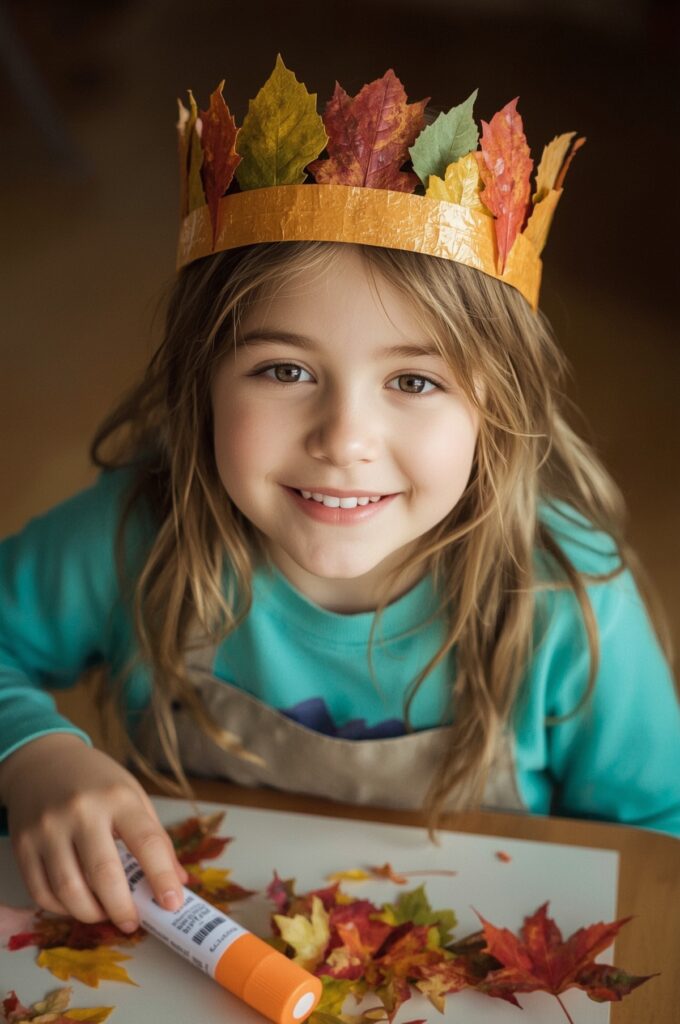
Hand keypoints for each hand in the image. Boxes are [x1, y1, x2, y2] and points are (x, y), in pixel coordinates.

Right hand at [0, 733, 188, 932]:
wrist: (44, 761)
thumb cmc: (96, 782)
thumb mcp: (133, 796)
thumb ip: (156, 839)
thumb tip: (179, 882)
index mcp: (118, 797)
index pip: (147, 841)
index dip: (162, 877)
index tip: (172, 904)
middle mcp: (82, 811)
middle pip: (103, 874)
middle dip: (122, 908)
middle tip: (133, 922)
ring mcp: (48, 828)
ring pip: (68, 890)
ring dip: (91, 913)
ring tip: (106, 914)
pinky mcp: (23, 845)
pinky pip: (41, 892)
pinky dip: (62, 909)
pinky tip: (77, 904)